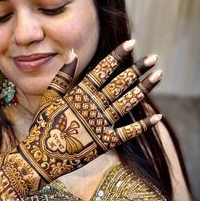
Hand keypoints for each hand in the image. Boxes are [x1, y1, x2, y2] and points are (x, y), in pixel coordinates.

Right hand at [17, 40, 161, 183]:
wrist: (41, 157)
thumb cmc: (43, 125)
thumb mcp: (50, 97)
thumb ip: (63, 75)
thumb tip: (73, 52)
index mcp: (80, 93)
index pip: (102, 70)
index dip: (117, 56)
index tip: (131, 43)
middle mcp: (93, 106)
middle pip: (119, 84)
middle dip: (137, 69)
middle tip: (154, 58)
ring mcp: (101, 124)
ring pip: (127, 103)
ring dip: (143, 89)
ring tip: (158, 76)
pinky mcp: (105, 143)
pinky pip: (128, 133)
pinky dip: (143, 126)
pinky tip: (158, 117)